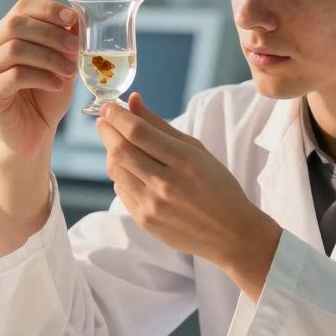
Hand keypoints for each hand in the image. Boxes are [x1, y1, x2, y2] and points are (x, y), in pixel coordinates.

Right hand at [0, 0, 78, 159]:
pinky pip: (15, 76)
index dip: (47, 9)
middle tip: (75, 47)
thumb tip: (76, 18)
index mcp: (5, 33)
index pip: (22, 7)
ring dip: (49, 58)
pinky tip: (57, 85)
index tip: (72, 18)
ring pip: (15, 49)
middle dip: (50, 33)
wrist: (35, 132)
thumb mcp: (62, 62)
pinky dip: (42, 78)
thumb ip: (66, 40)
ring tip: (69, 71)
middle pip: (16, 24)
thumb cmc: (46, 95)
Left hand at [97, 93, 281, 300]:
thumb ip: (160, 125)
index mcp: (184, 161)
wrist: (230, 234)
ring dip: (111, 151)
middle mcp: (166, 184)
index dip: (117, 116)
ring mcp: (153, 205)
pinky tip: (131, 168)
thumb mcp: (196, 150)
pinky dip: (121, 175)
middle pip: (121, 150)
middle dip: (108, 130)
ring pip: (116, 170)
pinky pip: (121, 191)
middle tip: (105, 119)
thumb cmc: (218, 187)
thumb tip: (133, 101)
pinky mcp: (145, 220)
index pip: (138, 132)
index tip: (108, 106)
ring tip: (117, 142)